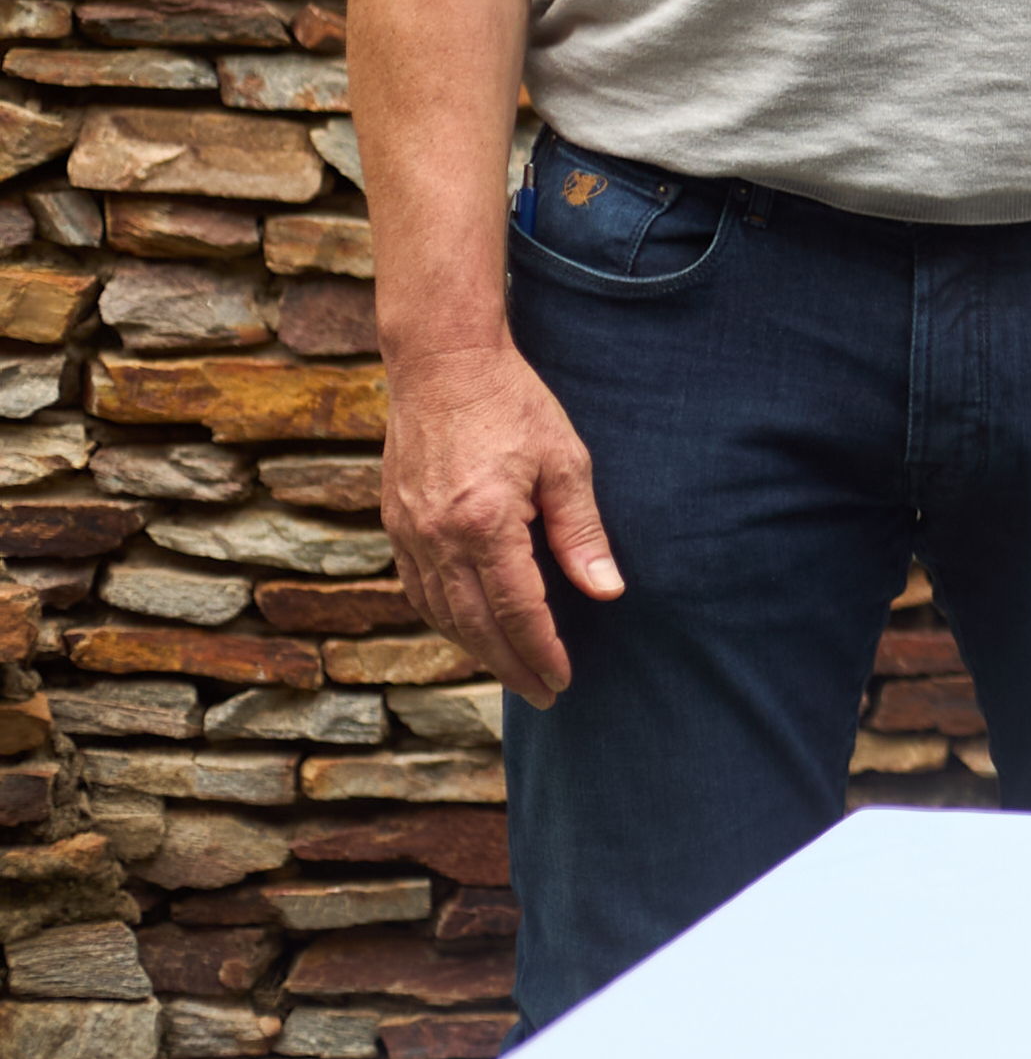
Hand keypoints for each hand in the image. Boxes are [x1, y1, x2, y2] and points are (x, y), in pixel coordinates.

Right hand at [382, 335, 616, 702]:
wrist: (443, 364)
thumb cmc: (514, 406)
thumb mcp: (567, 463)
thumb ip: (583, 533)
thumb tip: (607, 592)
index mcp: (484, 524)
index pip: (517, 611)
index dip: (542, 651)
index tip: (562, 680)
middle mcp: (438, 537)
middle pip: (474, 626)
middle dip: (510, 666)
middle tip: (542, 694)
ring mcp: (409, 532)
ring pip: (440, 613)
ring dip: (475, 649)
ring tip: (511, 669)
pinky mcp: (394, 522)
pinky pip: (417, 589)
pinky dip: (443, 618)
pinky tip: (467, 628)